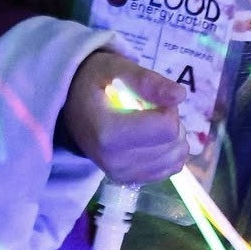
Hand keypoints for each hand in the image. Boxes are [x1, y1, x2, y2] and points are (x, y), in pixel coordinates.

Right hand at [62, 51, 188, 183]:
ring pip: (175, 159)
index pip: (167, 128)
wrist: (69, 106)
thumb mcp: (116, 68)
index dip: (168, 106)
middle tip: (147, 106)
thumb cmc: (92, 82)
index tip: (150, 96)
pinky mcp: (129, 181)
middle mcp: (115, 162)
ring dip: (170, 136)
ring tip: (146, 120)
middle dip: (170, 120)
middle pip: (173, 144)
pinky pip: (168, 169)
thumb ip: (147, 81)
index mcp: (109, 134)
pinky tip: (149, 136)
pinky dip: (166, 150)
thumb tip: (180, 95)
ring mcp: (122, 175)